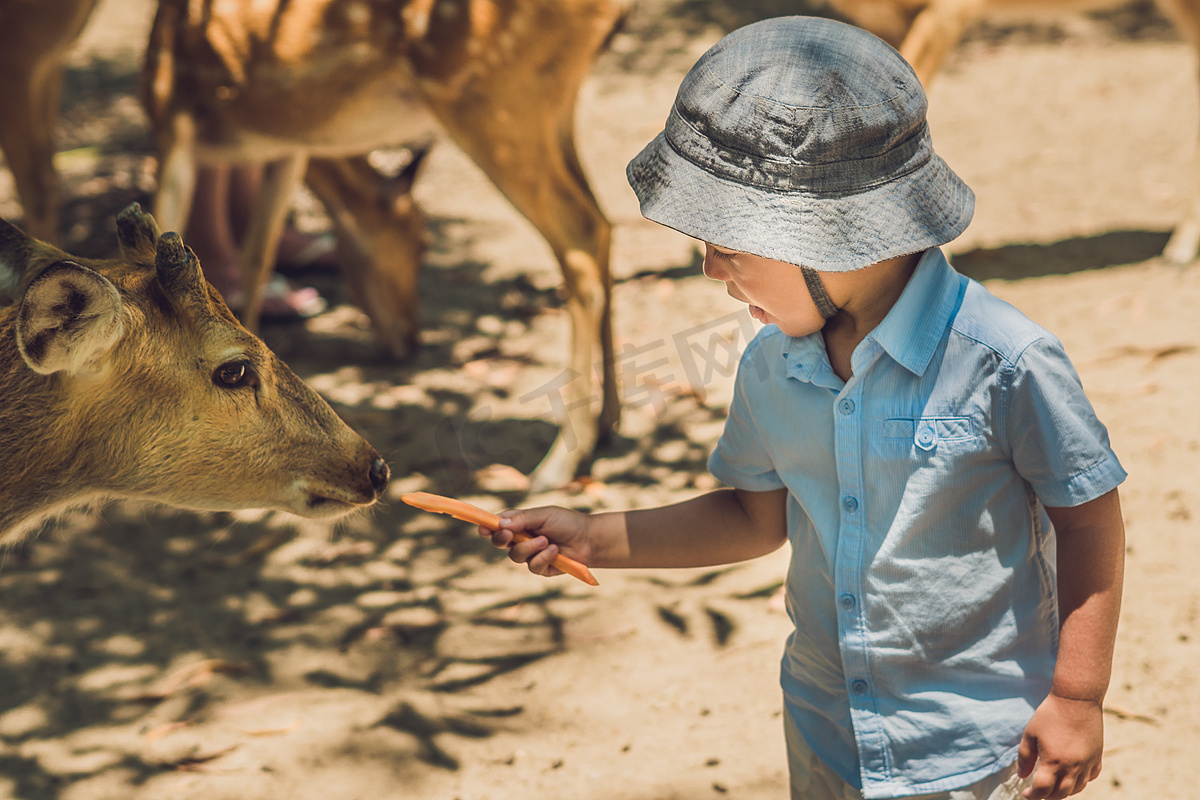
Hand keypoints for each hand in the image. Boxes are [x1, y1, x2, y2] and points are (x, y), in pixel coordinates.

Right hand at [478, 505, 592, 578]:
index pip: (498, 526)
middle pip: (499, 543)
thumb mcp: (544, 515)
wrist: (589, 539)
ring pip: (515, 556)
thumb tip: (500, 524)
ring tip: (546, 540)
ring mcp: (530, 555)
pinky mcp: (540, 568)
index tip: (482, 529)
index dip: (487, 527)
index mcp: (520, 523)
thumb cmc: (567, 522)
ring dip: (529, 548)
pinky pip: (532, 566)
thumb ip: (522, 519)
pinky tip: (555, 550)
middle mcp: (521, 539)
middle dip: (502, 539)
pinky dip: (543, 557)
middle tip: (508, 535)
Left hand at [1018, 693, 1103, 798]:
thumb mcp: (1030, 733)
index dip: (1032, 795)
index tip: (1026, 794)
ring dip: (1064, 791)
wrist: (1077, 700)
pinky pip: (1091, 777)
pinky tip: (1072, 775)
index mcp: (1053, 762)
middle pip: (1060, 794)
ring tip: (1053, 785)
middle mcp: (1073, 767)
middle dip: (1047, 796)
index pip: (1042, 790)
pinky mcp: (1097, 757)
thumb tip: (1022, 775)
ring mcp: (1087, 763)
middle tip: (1038, 791)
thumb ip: (1024, 757)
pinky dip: (1081, 781)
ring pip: (1077, 788)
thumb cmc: (1050, 715)